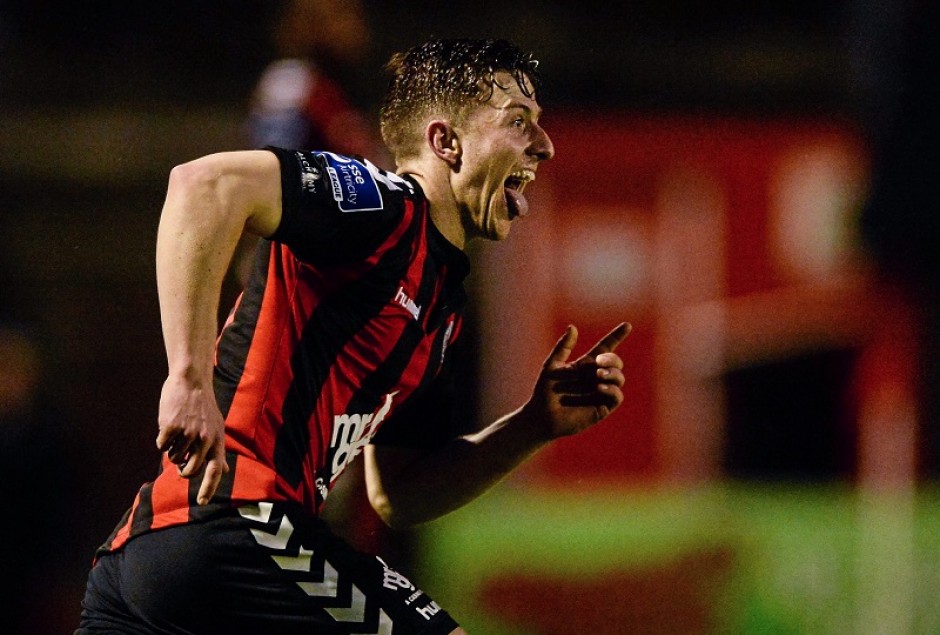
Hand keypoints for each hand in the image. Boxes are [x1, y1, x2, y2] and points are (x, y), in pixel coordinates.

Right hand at [155, 375, 228, 504]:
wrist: (191, 382)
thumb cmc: (202, 407)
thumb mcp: (216, 427)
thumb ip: (217, 450)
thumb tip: (223, 471)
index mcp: (217, 441)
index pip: (215, 471)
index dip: (208, 488)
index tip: (202, 502)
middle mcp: (205, 439)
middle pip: (189, 471)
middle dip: (182, 470)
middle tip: (179, 461)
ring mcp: (188, 434)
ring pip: (173, 458)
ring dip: (172, 450)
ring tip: (178, 431)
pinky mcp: (171, 427)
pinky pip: (162, 446)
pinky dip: (162, 439)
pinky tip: (169, 424)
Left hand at [529, 322, 629, 438]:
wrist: (541, 416)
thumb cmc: (544, 391)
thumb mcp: (552, 365)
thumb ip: (563, 347)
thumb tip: (572, 327)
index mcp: (586, 365)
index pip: (606, 347)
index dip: (616, 336)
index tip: (626, 325)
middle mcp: (596, 377)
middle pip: (615, 362)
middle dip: (612, 359)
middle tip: (599, 362)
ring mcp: (600, 392)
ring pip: (619, 378)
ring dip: (612, 373)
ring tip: (599, 375)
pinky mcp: (602, 407)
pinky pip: (617, 396)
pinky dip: (612, 389)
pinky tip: (599, 387)